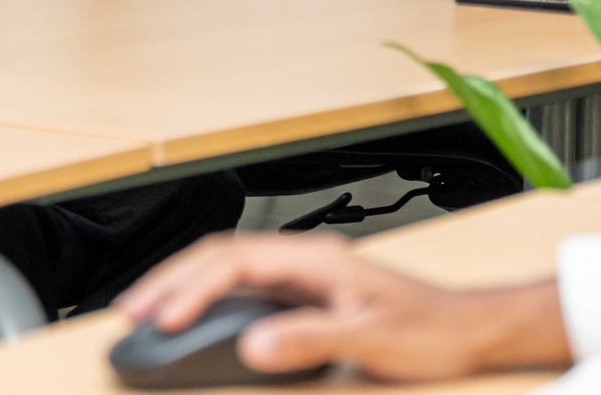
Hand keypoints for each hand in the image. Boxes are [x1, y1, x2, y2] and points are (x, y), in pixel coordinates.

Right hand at [117, 233, 569, 380]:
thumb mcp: (370, 339)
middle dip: (170, 280)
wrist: (470, 327)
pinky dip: (208, 297)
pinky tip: (195, 315)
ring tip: (147, 311)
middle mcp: (304, 257)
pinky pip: (243, 285)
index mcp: (314, 258)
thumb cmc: (431, 328)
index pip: (234, 261)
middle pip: (219, 255)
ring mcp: (304, 273)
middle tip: (131, 311)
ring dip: (184, 284)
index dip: (192, 289)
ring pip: (227, 267)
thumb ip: (309, 339)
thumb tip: (252, 345)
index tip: (165, 320)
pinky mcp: (307, 292)